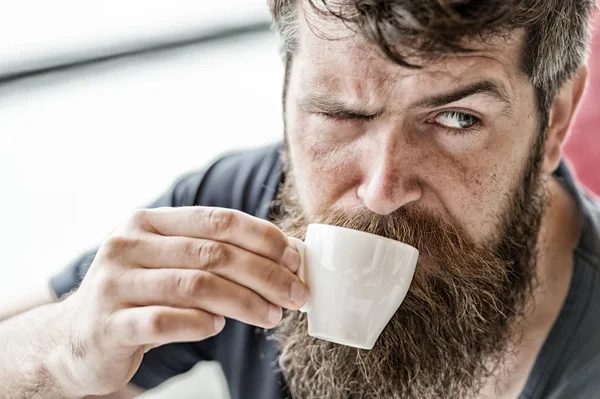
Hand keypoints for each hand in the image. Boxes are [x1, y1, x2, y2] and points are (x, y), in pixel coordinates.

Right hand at [54, 207, 305, 396]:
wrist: (77, 338)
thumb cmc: (140, 296)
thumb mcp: (170, 265)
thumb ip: (213, 256)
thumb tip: (283, 256)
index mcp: (149, 222)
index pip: (218, 219)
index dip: (263, 237)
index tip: (295, 257)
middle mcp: (128, 244)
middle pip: (213, 253)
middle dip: (265, 274)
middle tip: (296, 294)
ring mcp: (114, 283)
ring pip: (196, 286)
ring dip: (245, 302)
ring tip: (272, 315)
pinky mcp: (109, 324)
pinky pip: (167, 320)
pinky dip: (201, 323)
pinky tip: (218, 326)